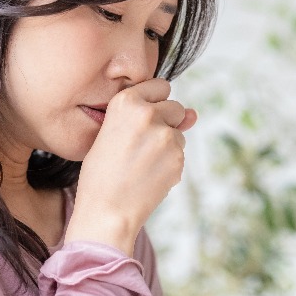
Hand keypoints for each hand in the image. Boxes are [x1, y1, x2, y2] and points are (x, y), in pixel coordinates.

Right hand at [68, 78, 196, 254]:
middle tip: (142, 145)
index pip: (160, 86)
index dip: (155, 102)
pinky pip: (179, 154)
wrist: (107, 210)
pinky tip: (149, 175)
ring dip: (167, 145)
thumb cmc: (102, 173)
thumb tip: (194, 114)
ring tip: (141, 164)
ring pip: (178, 133)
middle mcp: (147, 113)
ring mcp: (165, 135)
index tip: (146, 117)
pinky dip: (169, 163)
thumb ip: (152, 116)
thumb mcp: (113, 135)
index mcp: (125, 102)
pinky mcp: (177, 157)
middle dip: (165, 122)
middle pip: (175, 107)